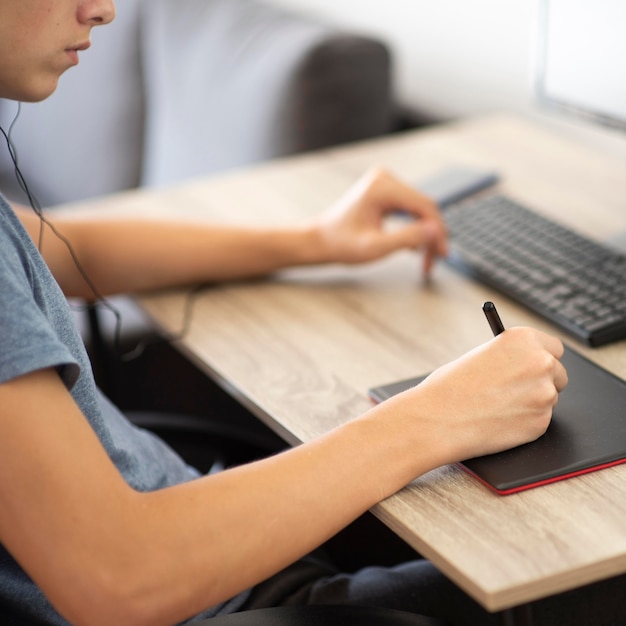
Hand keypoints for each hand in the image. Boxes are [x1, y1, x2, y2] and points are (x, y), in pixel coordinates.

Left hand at [313, 168, 447, 275]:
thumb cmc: (340, 244)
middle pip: (424, 207)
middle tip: (435, 260)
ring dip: (425, 233)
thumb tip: (436, 230)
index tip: (442, 253)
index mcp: (382, 187)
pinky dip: (415, 228)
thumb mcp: (375, 247)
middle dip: (432, 235)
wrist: (319, 241)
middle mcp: (385, 179)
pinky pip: (409, 209)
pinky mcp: (385, 191)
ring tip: (425, 259)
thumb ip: (407, 238)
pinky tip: (415, 248)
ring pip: (419, 209)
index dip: (438, 231)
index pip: (424, 206)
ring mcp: (384, 183)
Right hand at [383, 327, 567, 468]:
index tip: (536, 366)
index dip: (544, 358)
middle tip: (519, 391)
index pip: (554, 347)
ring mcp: (544, 394)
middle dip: (543, 382)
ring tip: (498, 407)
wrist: (437, 419)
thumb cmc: (449, 386)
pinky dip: (525, 423)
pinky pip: (540, 421)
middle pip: (559, 374)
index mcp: (523, 339)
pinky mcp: (541, 422)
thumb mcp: (480, 355)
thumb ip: (510, 357)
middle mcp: (540, 362)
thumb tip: (526, 366)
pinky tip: (499, 421)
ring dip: (532, 404)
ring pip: (549, 399)